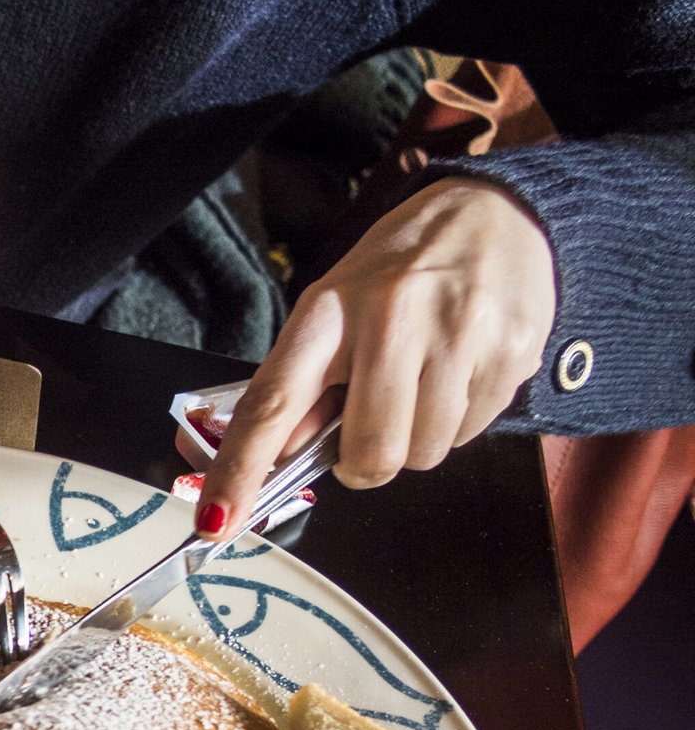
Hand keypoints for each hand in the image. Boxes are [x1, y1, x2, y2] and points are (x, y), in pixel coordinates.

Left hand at [194, 178, 556, 536]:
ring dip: (417, 440)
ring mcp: (458, 332)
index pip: (273, 405)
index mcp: (328, 312)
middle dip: (366, 462)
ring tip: (423, 382)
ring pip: (424, 454)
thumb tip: (275, 463)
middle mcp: (392, 317)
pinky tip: (460, 371)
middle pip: (370, 454)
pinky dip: (459, 421)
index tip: (216, 519)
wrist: (495, 210)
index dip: (240, 471)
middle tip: (374, 423)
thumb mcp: (336, 311)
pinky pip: (470, 434)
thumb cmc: (399, 271)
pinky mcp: (511, 349)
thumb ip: (304, 388)